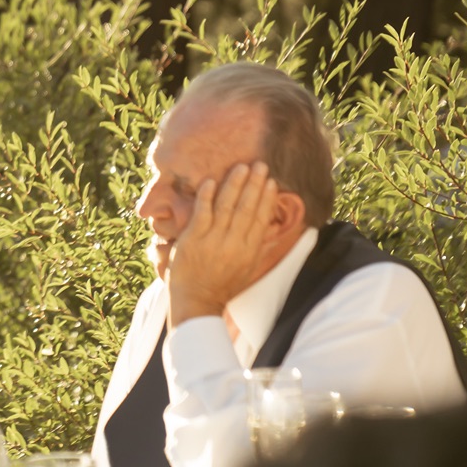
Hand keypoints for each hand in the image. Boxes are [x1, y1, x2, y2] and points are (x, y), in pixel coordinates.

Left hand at [167, 162, 277, 325]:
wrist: (197, 301)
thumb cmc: (223, 285)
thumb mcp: (248, 268)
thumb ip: (258, 247)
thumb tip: (271, 228)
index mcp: (250, 251)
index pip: (261, 218)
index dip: (267, 199)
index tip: (272, 182)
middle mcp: (234, 243)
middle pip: (247, 208)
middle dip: (255, 185)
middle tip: (261, 164)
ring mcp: (213, 240)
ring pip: (227, 206)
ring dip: (235, 184)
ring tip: (242, 167)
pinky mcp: (193, 239)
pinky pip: (202, 212)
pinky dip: (207, 196)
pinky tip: (212, 181)